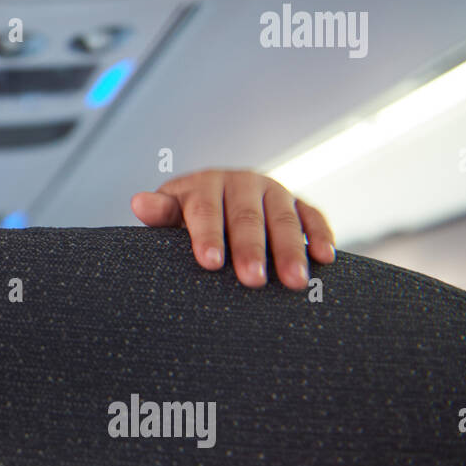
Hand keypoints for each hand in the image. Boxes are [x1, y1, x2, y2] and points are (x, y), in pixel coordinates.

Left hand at [129, 169, 335, 289]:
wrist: (220, 198)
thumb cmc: (188, 216)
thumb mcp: (172, 212)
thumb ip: (161, 212)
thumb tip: (139, 203)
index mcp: (205, 184)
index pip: (205, 210)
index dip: (207, 236)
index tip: (209, 262)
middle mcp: (241, 183)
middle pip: (246, 217)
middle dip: (251, 250)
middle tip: (253, 281)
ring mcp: (273, 192)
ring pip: (283, 219)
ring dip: (291, 250)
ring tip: (294, 281)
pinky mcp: (298, 202)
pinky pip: (312, 216)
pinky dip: (321, 235)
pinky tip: (325, 258)